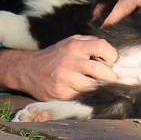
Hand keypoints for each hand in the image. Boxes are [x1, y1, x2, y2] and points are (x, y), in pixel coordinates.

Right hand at [0, 35, 117, 100]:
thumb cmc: (55, 56)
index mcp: (74, 46)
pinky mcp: (61, 94)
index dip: (112, 55)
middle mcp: (69, 62)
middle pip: (99, 70)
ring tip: (101, 86)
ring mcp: (64, 79)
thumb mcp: (69, 42)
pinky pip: (82, 97)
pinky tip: (87, 92)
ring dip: (100, 88)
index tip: (113, 61)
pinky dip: (88, 95)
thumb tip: (113, 52)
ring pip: (92, 87)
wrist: (28, 70)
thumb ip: (89, 43)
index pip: (101, 47)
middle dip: (110, 76)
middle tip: (112, 78)